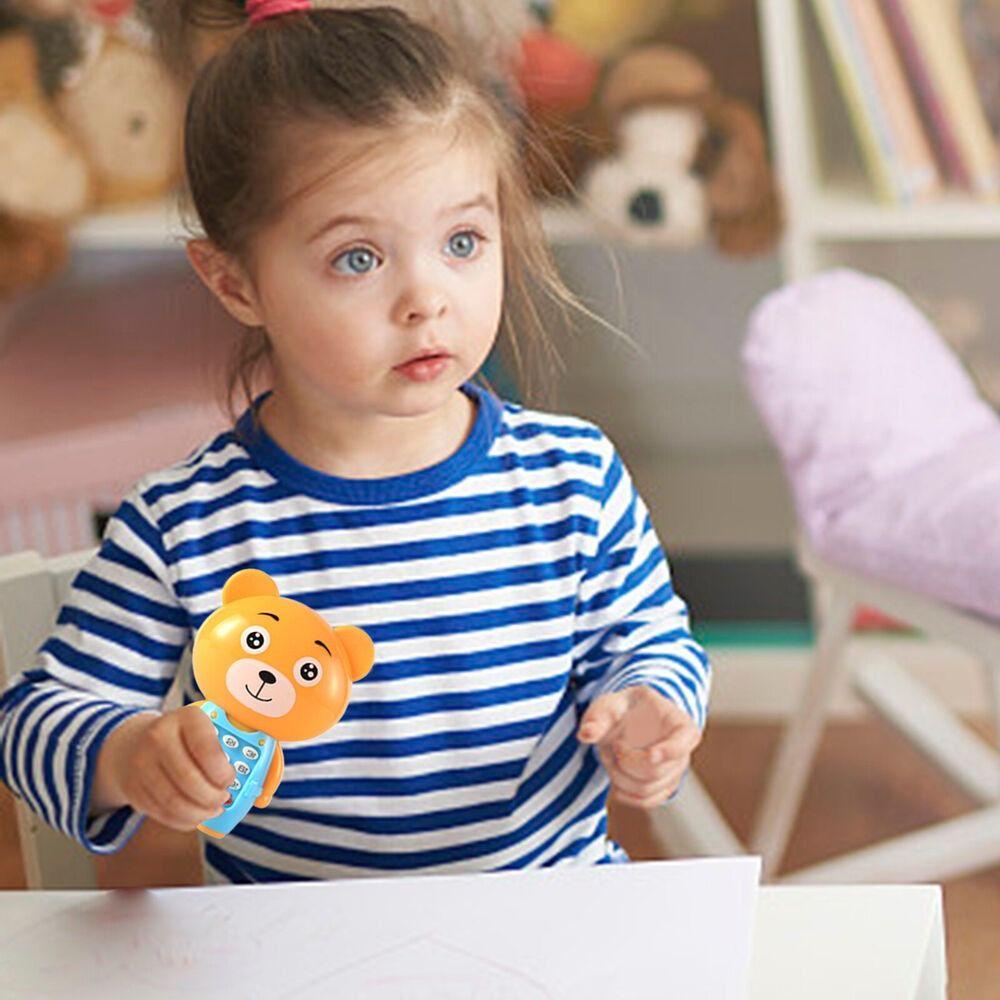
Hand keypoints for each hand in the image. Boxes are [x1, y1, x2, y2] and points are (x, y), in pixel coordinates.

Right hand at [113, 705, 236, 831]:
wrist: (134, 742)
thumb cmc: (183, 738)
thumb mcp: (202, 728)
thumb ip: (224, 744)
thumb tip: (254, 775)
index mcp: (185, 718)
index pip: (206, 748)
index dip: (222, 771)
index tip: (230, 779)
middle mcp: (158, 738)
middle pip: (189, 779)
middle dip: (212, 796)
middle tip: (224, 799)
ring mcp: (141, 764)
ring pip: (174, 801)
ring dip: (199, 812)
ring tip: (212, 810)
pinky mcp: (133, 788)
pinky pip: (161, 812)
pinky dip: (182, 820)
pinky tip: (195, 816)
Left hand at [577, 686, 701, 809]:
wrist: (629, 721)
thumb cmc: (624, 709)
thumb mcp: (611, 705)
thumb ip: (598, 717)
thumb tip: (586, 734)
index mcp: (679, 724)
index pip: (686, 739)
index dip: (670, 751)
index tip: (651, 754)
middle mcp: (682, 751)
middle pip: (657, 770)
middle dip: (626, 762)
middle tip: (614, 745)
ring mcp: (675, 772)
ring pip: (647, 789)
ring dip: (620, 776)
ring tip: (612, 756)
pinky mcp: (664, 788)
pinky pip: (647, 801)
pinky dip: (626, 794)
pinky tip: (614, 779)